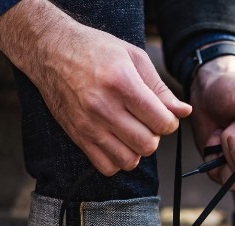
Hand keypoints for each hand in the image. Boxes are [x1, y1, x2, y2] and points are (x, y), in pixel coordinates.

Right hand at [0, 0, 191, 175]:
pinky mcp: (77, 137)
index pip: (162, 122)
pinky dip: (117, 161)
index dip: (170, 121)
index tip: (163, 114)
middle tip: (146, 123)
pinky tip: (116, 142)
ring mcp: (89, 125)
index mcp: (122, 83)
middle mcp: (104, 107)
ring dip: (136, 150)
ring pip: (128, 160)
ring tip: (131, 133)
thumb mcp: (133, 57)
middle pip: (147, 144)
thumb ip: (159, 88)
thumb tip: (183, 112)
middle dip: (154, 136)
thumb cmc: (94, 49)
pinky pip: (106, 167)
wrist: (51, 51)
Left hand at [188, 55, 234, 189]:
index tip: (234, 138)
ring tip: (225, 130)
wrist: (210, 90)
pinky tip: (216, 139)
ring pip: (232, 180)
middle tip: (229, 127)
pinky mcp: (225, 168)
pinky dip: (211, 156)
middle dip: (232, 152)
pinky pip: (216, 175)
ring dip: (222, 152)